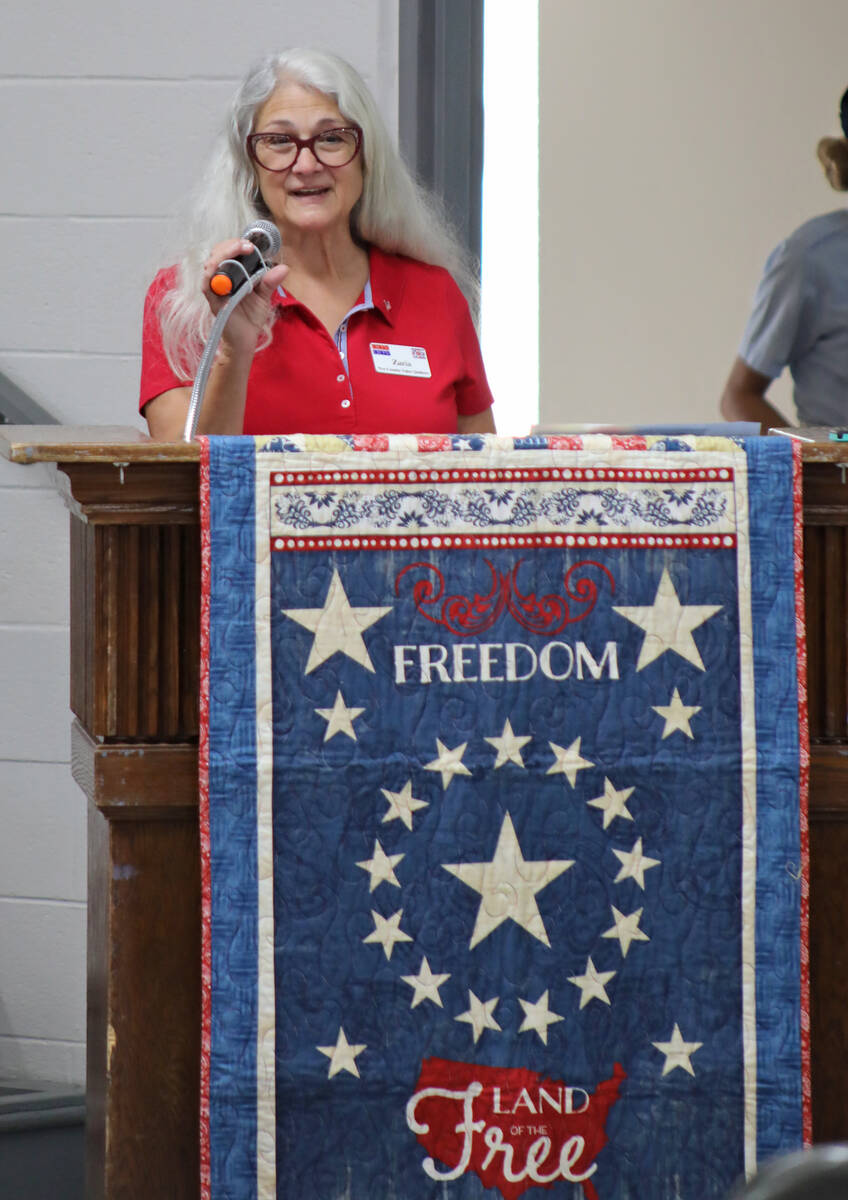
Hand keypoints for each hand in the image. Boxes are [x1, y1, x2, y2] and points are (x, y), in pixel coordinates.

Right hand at [201, 239, 288, 356]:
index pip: (229, 251)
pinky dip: (213, 274)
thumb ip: (270, 282)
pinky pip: (208, 284)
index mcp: (233, 274)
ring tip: (240, 249)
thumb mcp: (264, 297)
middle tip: (247, 246)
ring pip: (211, 263)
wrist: (245, 339)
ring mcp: (215, 288)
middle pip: (217, 252)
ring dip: (224, 253)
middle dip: (231, 245)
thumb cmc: (251, 317)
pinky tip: (223, 267)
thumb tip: (284, 268)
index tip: (251, 245)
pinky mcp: (212, 300)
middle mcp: (222, 278)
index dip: (237, 244)